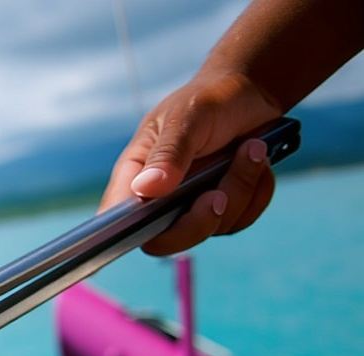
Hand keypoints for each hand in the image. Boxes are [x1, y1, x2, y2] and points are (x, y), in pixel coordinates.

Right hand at [100, 70, 282, 255]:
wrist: (252, 95)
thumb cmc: (209, 100)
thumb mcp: (187, 117)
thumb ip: (168, 154)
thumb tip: (146, 189)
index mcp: (135, 174)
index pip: (118, 217)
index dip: (128, 232)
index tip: (157, 224)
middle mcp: (159, 197)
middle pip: (167, 240)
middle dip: (200, 220)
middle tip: (219, 194)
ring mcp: (192, 206)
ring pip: (213, 228)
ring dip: (240, 189)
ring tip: (251, 148)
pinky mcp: (224, 209)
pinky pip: (241, 220)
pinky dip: (257, 192)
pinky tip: (257, 162)